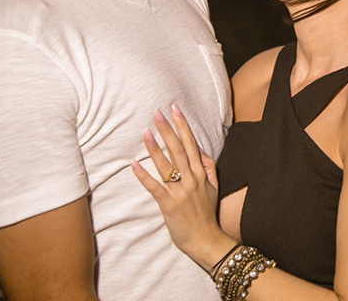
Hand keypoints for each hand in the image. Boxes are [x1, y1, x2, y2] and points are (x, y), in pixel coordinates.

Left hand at [131, 103, 229, 269]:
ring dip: (155, 148)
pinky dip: (144, 175)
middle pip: (178, 150)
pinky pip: (154, 187)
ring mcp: (179, 192)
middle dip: (168, 129)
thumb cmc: (206, 213)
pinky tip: (134, 164)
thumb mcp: (213, 186)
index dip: (182, 125)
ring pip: (166, 166)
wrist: (205, 240)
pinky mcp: (168, 204)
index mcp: (200, 174)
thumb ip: (207, 166)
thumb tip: (198, 148)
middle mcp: (191, 180)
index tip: (175, 109)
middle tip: (157, 112)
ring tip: (145, 132)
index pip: (191, 144)